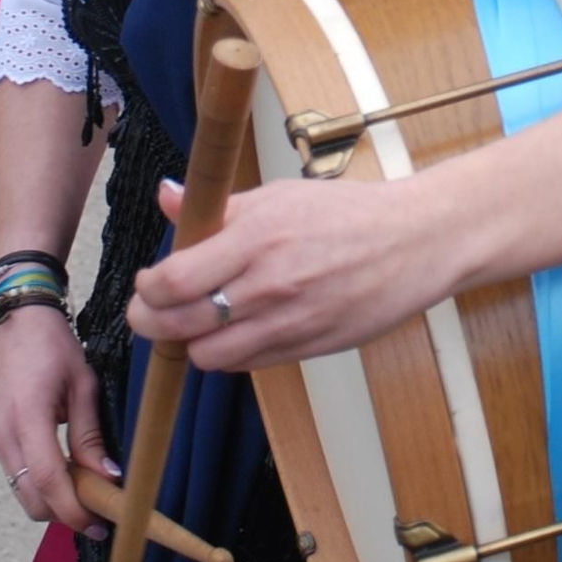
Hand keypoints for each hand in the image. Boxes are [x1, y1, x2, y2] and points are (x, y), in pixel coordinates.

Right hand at [0, 304, 117, 533]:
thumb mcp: (82, 384)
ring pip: (24, 493)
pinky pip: (20, 477)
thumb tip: (108, 476)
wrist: (16, 322)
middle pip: (33, 499)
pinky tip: (70, 474)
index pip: (50, 481)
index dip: (75, 510)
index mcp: (27, 419)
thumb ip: (90, 433)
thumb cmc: (51, 345)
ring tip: (89, 493)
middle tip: (102, 511)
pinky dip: (44, 487)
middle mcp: (5, 436)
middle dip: (66, 514)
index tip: (101, 524)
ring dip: (55, 502)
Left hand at [126, 175, 457, 372]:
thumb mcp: (279, 196)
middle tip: (151, 310)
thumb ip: (218, 207)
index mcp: (255, 238)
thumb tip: (167, 197)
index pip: (171, 281)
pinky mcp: (306, 349)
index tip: (148, 281)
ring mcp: (288, 322)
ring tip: (196, 321)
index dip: (147, 288)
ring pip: (206, 355)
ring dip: (191, 342)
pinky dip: (227, 353)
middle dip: (151, 321)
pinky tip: (234, 330)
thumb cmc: (347, 214)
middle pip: (178, 325)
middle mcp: (267, 285)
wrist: (414, 243)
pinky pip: (244, 365)